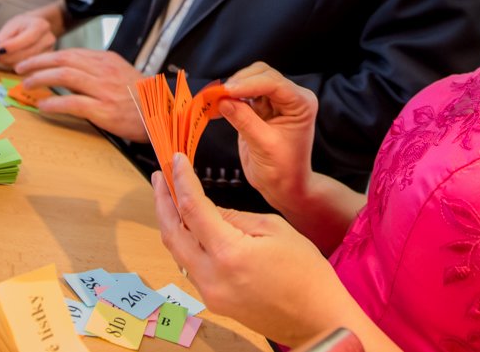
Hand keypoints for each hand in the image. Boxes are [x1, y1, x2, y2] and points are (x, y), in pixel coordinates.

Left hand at [0, 13, 55, 67]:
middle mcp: (49, 39)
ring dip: (12, 64)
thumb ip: (2, 37)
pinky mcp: (47, 64)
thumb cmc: (21, 26)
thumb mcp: (10, 26)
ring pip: (28, 65)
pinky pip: (30, 70)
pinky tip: (14, 62)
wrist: (35, 29)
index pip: (28, 38)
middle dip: (9, 57)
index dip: (12, 46)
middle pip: (28, 54)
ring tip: (5, 57)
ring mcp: (50, 52)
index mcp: (41, 26)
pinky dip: (18, 68)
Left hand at [13, 48, 146, 139]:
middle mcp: (104, 71)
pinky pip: (73, 103)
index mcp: (107, 60)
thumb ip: (98, 70)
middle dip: (38, 63)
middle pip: (64, 61)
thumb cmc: (142, 97)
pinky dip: (55, 103)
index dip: (48, 56)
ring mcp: (104, 90)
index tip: (33, 62)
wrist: (164, 113)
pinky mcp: (104, 110)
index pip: (71, 53)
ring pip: (65, 77)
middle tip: (21, 69)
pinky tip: (43, 106)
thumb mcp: (121, 73)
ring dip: (42, 80)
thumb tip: (71, 71)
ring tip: (28, 85)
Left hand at [153, 156, 361, 346]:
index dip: (181, 181)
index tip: (175, 161)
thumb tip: (211, 209)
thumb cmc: (306, 274)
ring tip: (171, 196)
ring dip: (172, 222)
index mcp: (229, 254)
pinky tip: (191, 226)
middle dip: (163, 201)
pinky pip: (191, 266)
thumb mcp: (274, 229)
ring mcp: (210, 293)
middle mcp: (211, 277)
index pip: (193, 209)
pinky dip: (186, 242)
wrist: (318, 319)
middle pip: (172, 233)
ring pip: (178, 252)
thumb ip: (236, 217)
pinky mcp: (215, 301)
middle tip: (161, 176)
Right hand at [220, 62, 318, 209]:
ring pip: (250, 81)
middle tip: (217, 95)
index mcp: (301, 103)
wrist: (283, 187)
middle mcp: (290, 98)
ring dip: (231, 89)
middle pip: (261, 75)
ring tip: (213, 100)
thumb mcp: (264, 145)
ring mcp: (275, 102)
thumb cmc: (283, 171)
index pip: (274, 83)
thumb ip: (244, 120)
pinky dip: (228, 99)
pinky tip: (215, 107)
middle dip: (238, 82)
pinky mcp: (260, 109)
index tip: (227, 91)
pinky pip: (242, 96)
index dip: (248, 84)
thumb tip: (223, 100)